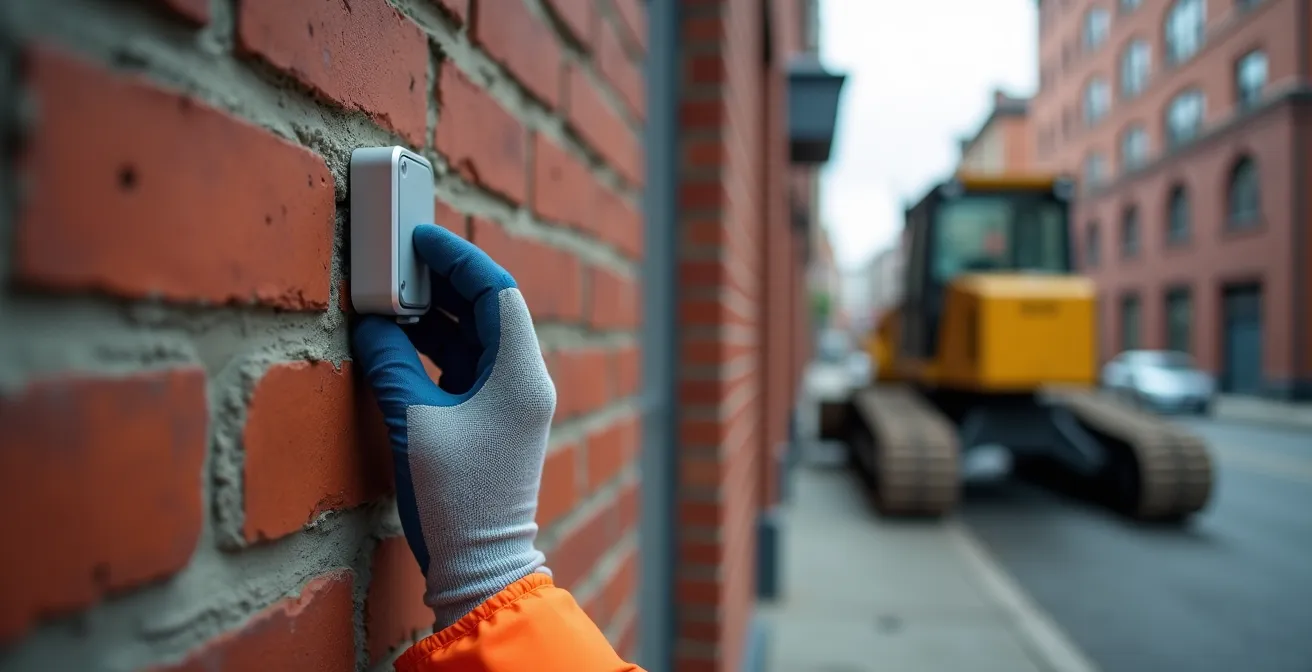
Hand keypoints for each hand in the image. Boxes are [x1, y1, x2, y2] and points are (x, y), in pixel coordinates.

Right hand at [351, 224, 555, 628]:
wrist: (479, 565)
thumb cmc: (454, 498)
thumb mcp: (412, 421)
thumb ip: (390, 364)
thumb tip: (371, 325)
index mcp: (521, 373)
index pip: (496, 290)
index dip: (457, 258)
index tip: (419, 239)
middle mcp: (525, 382)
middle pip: (489, 309)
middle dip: (444, 282)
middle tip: (399, 262)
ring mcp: (512, 403)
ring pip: (477, 338)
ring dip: (437, 316)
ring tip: (391, 296)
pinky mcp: (494, 423)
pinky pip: (468, 366)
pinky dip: (437, 348)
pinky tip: (399, 340)